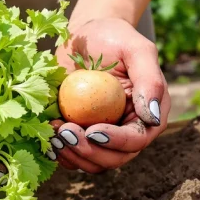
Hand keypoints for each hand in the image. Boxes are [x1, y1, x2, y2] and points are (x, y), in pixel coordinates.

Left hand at [49, 17, 169, 172]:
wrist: (84, 36)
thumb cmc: (113, 37)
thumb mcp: (136, 49)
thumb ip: (150, 80)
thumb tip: (152, 117)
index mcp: (147, 115)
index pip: (136, 140)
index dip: (116, 142)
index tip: (92, 131)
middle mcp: (127, 130)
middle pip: (114, 159)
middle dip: (90, 152)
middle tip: (66, 133)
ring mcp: (103, 135)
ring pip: (93, 163)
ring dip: (73, 156)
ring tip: (55, 133)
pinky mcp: (81, 134)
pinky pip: (73, 155)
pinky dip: (60, 152)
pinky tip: (48, 137)